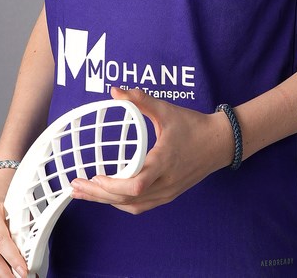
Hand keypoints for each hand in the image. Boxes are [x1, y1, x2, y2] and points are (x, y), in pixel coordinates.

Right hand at [0, 170, 28, 277]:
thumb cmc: (9, 188)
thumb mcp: (18, 201)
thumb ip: (22, 223)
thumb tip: (31, 248)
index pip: (0, 239)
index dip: (12, 257)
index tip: (24, 270)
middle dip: (5, 272)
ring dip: (3, 271)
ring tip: (19, 277)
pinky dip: (0, 264)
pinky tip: (11, 271)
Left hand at [70, 87, 233, 213]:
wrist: (220, 143)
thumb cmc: (193, 125)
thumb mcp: (166, 110)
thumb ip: (140, 101)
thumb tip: (115, 91)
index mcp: (164, 161)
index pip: (137, 183)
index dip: (113, 185)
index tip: (94, 176)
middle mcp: (166, 182)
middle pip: (128, 198)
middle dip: (99, 194)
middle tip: (76, 186)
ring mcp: (168, 192)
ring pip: (133, 205)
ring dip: (107, 201)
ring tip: (84, 192)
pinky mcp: (169, 195)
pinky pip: (141, 205)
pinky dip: (122, 202)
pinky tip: (107, 196)